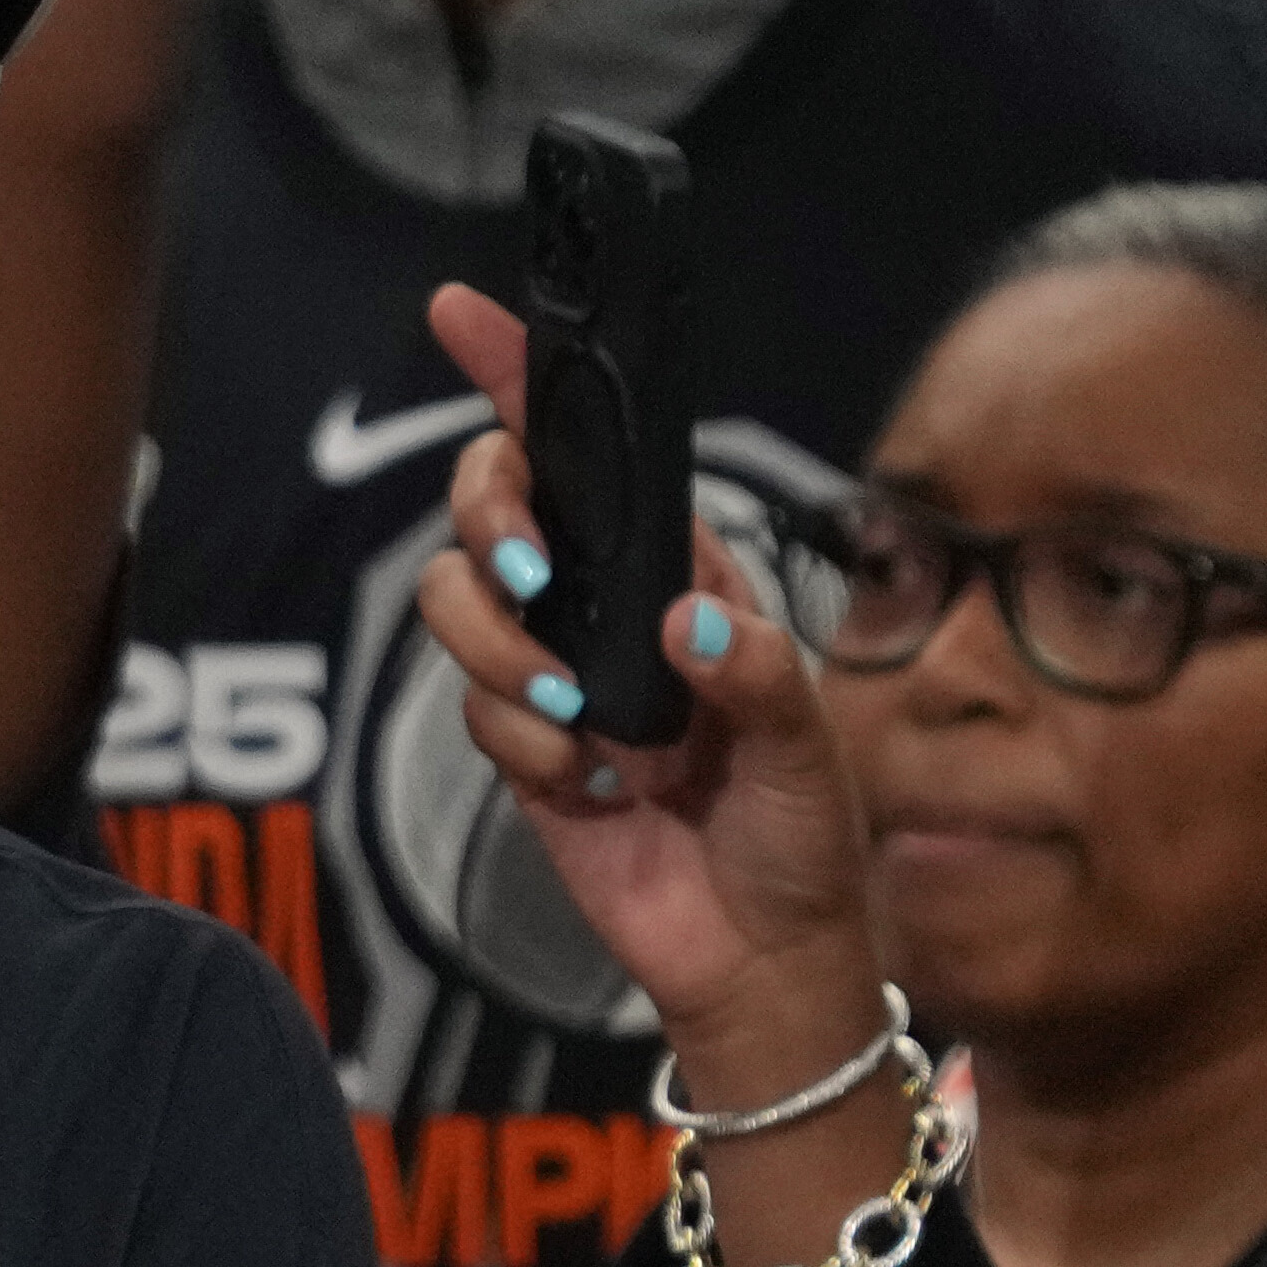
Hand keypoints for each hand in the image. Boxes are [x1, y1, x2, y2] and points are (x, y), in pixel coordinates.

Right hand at [398, 283, 887, 1105]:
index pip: (596, 451)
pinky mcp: (520, 745)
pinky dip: (526, 748)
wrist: (758, 951)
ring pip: (459, 604)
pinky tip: (592, 784)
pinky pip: (475, 710)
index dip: (523, 376)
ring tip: (579, 724)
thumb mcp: (808, 745)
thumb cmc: (801, 834)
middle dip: (492, 523)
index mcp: (683, 570)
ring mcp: (553, 672)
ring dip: (502, 654)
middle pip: (494, 504)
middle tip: (533, 574)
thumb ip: (751, 673)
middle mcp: (606, 604)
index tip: (466, 315)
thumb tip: (677, 624)